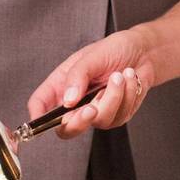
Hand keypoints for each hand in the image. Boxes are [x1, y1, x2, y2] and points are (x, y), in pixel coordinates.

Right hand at [28, 29, 153, 137]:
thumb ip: (76, 77)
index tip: (41, 120)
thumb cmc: (113, 50)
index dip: (37, 118)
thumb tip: (68, 100)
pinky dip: (127, 94)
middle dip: (80, 121)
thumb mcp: (90, 57)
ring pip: (99, 120)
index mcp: (61, 86)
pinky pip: (119, 115)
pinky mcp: (116, 116)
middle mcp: (75, 103)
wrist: (142, 52)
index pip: (40, 106)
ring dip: (113, 96)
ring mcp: (96, 113)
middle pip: (66, 129)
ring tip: (120, 75)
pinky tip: (128, 79)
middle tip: (92, 108)